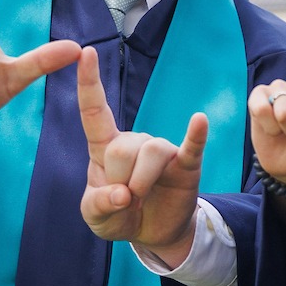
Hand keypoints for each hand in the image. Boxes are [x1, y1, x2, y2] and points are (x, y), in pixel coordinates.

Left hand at [76, 47, 208, 261]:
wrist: (152, 233)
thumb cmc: (119, 216)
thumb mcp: (96, 217)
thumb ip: (98, 205)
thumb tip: (122, 195)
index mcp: (105, 148)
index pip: (95, 111)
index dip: (90, 83)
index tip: (86, 52)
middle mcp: (135, 141)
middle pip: (122, 147)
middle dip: (120, 180)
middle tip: (125, 200)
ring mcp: (162, 151)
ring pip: (150, 152)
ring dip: (142, 182)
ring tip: (142, 198)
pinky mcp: (187, 163)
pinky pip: (192, 146)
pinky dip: (196, 134)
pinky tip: (199, 120)